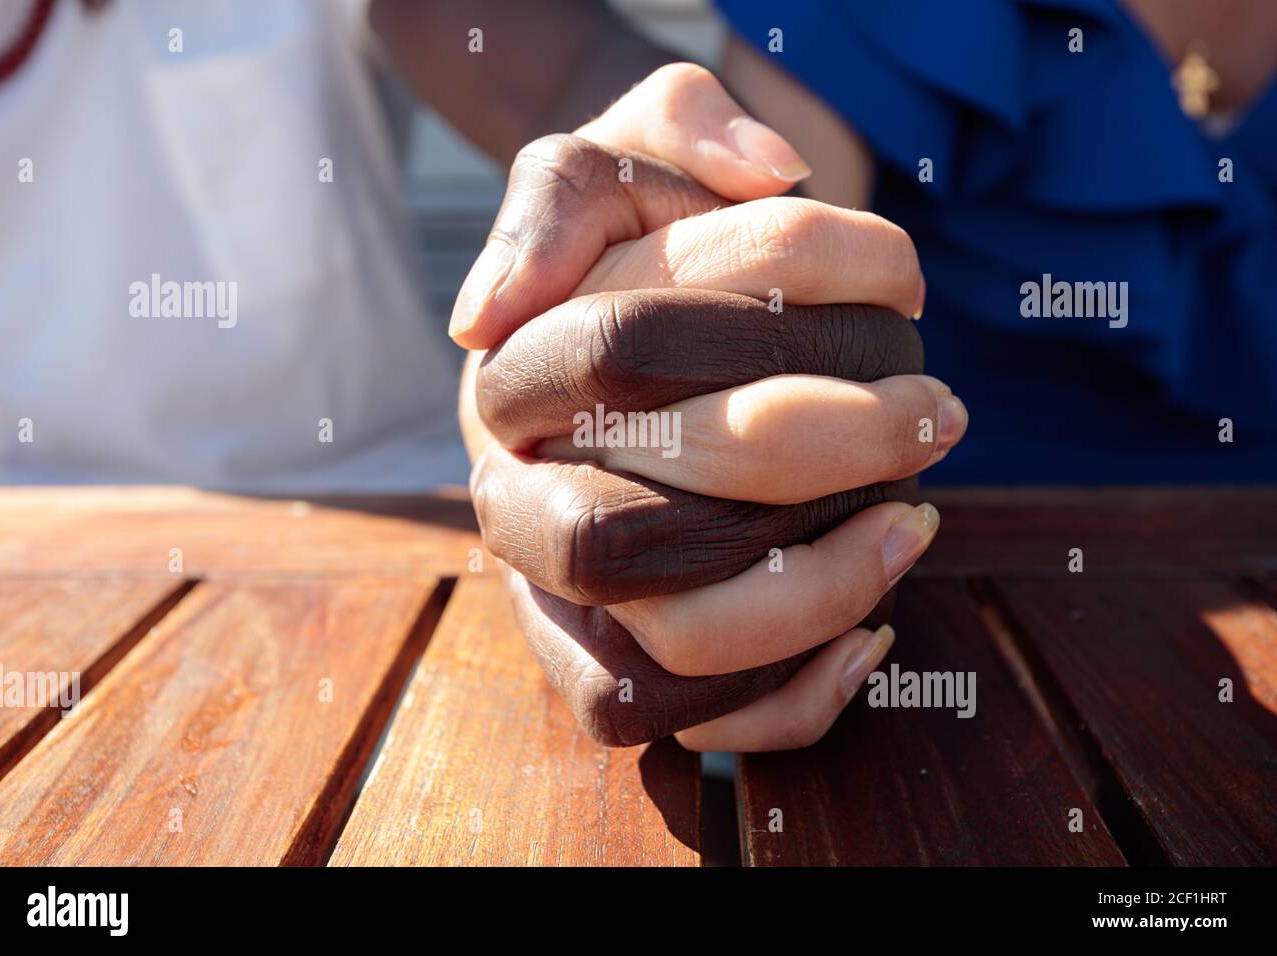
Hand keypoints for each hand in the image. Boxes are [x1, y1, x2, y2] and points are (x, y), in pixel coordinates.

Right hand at [456, 65, 964, 748]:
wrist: (619, 335)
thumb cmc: (635, 243)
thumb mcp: (632, 146)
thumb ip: (674, 126)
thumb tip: (756, 170)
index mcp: (511, 375)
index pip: (620, 348)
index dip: (775, 308)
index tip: (911, 283)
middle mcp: (514, 497)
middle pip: (629, 536)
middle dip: (808, 472)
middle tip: (935, 414)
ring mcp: (556, 594)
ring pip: (663, 648)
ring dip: (813, 598)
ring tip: (917, 522)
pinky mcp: (605, 661)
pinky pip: (677, 721)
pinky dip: (787, 698)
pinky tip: (872, 634)